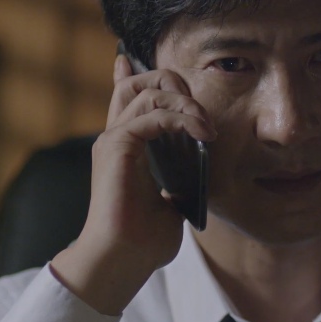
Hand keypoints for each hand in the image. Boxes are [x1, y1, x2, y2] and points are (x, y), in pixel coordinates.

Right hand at [51, 54, 215, 314]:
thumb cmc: (143, 242)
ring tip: (207, 128)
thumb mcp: (170, 203)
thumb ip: (178, 182)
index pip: (124, 100)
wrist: (122, 262)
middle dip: (173, 83)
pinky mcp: (117, 146)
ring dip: (185, 102)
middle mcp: (114, 138)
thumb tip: (195, 175)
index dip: (128, 76)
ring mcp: (113, 140)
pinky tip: (201, 133)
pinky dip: (182, 117)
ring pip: (148, 91)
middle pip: (138, 84)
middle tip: (200, 112)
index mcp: (124, 149)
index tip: (127, 59)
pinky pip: (153, 114)